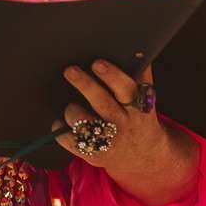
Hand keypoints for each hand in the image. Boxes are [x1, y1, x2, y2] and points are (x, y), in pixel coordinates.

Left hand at [56, 60, 197, 203]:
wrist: (145, 156)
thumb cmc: (138, 117)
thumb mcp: (146, 99)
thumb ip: (140, 77)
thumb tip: (134, 49)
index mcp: (138, 107)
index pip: (127, 88)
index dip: (112, 75)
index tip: (97, 62)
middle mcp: (124, 123)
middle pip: (103, 103)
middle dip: (85, 85)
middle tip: (70, 70)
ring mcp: (109, 141)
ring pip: (85, 123)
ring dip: (73, 110)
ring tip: (71, 105)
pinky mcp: (95, 154)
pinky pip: (72, 142)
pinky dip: (61, 131)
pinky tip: (59, 123)